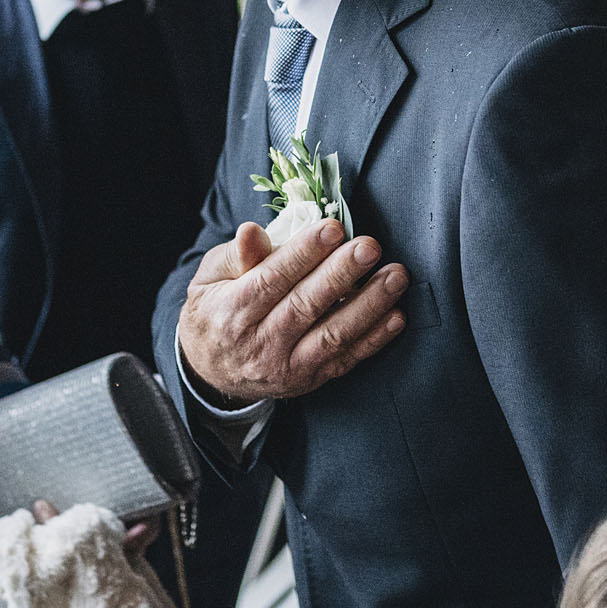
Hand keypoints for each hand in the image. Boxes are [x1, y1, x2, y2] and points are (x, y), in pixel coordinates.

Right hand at [177, 219, 407, 402]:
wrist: (211, 373)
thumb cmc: (215, 311)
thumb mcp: (210, 278)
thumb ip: (236, 256)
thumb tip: (252, 231)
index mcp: (233, 311)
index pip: (271, 279)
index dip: (304, 253)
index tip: (332, 228)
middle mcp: (260, 343)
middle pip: (305, 306)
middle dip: (341, 274)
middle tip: (369, 246)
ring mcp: (287, 366)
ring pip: (332, 335)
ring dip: (369, 305)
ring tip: (395, 276)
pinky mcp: (310, 380)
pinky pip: (346, 360)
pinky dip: (374, 340)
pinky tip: (396, 316)